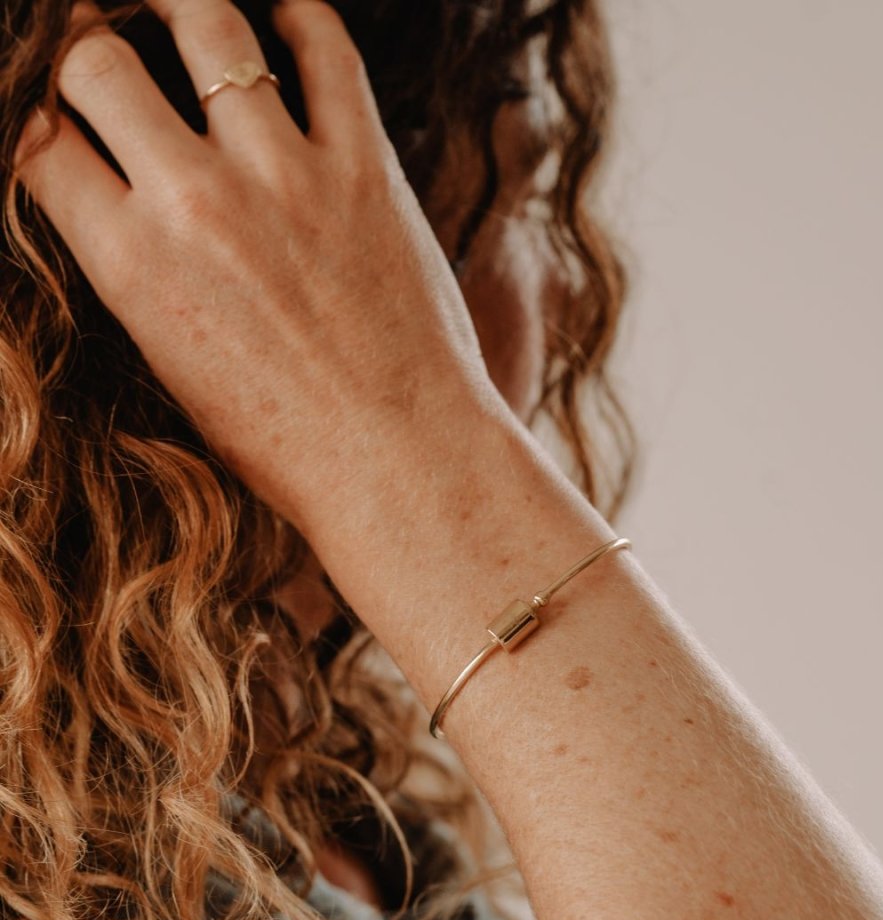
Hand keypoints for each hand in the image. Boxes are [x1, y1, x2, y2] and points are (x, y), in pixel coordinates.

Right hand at [13, 0, 498, 533]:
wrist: (401, 466)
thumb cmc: (287, 446)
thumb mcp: (177, 370)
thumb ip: (139, 275)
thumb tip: (119, 205)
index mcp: (133, 265)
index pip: (38, 141)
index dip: (36, 118)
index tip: (57, 118)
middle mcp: (197, 204)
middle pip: (97, 61)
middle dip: (86, 49)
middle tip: (101, 49)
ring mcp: (285, 175)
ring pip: (206, 24)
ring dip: (179, 4)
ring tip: (177, 11)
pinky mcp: (364, 166)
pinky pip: (326, 47)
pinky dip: (300, 18)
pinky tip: (285, 22)